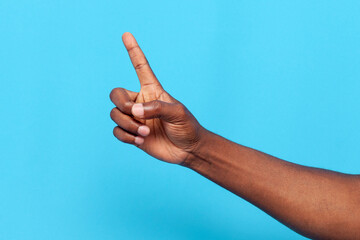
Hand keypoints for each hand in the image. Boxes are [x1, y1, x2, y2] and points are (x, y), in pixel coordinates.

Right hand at [110, 32, 203, 163]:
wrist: (187, 150)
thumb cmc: (187, 127)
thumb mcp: (177, 113)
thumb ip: (156, 108)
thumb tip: (134, 110)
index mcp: (152, 90)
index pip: (140, 67)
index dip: (134, 51)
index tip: (126, 35)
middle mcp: (141, 102)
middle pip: (115, 94)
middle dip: (122, 105)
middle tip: (136, 114)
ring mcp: (135, 118)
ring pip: (115, 114)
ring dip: (127, 124)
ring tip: (145, 132)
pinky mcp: (132, 133)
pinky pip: (117, 131)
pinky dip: (126, 136)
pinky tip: (140, 140)